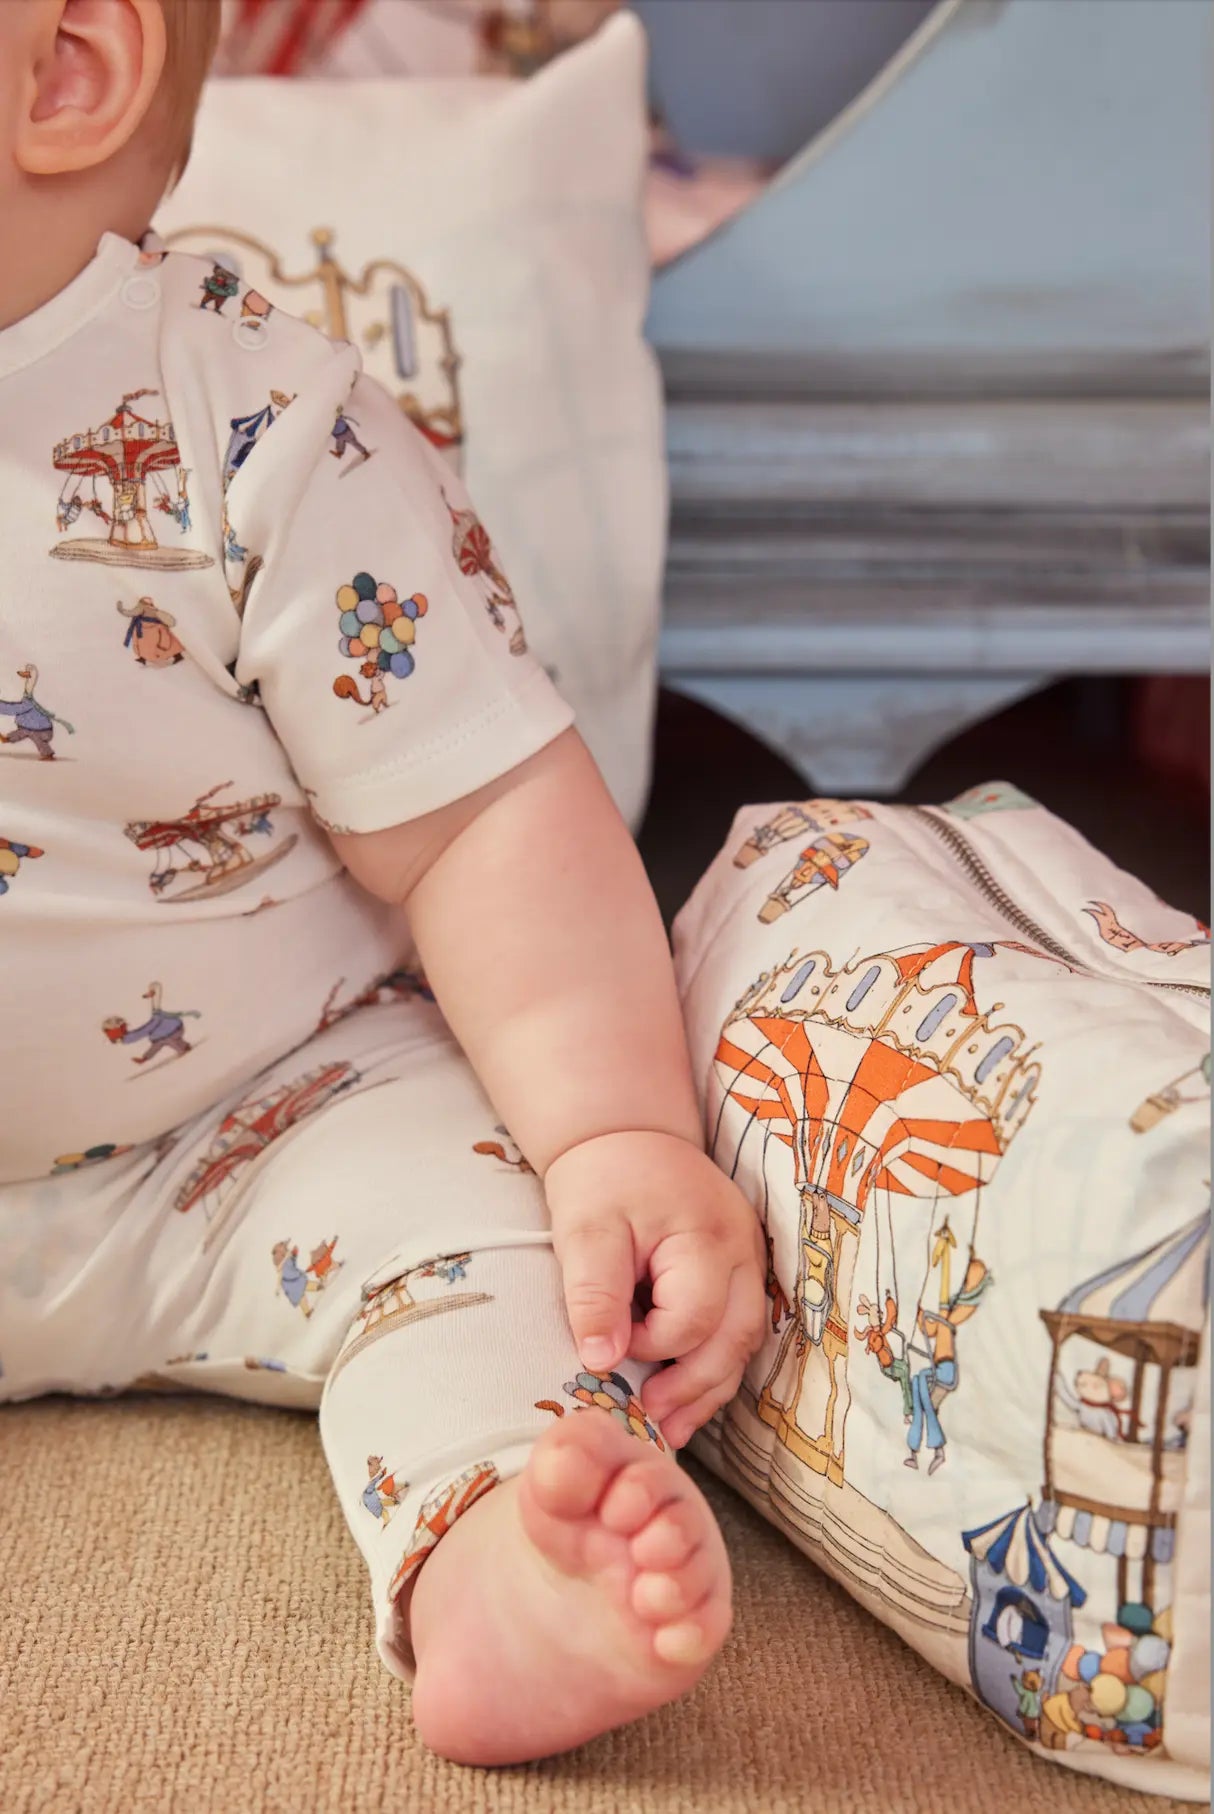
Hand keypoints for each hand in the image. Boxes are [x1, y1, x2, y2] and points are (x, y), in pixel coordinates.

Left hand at [544, 1129, 767, 1449]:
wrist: (625, 1136)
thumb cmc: (603, 1181)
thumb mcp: (586, 1232)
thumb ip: (594, 1295)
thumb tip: (601, 1362)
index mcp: (707, 1237)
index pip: (694, 1319)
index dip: (652, 1346)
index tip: (611, 1349)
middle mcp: (742, 1250)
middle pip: (736, 1338)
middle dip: (694, 1387)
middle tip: (650, 1421)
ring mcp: (749, 1259)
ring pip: (745, 1340)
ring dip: (709, 1385)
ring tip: (669, 1424)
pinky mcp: (740, 1268)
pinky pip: (737, 1327)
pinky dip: (713, 1363)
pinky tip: (684, 1391)